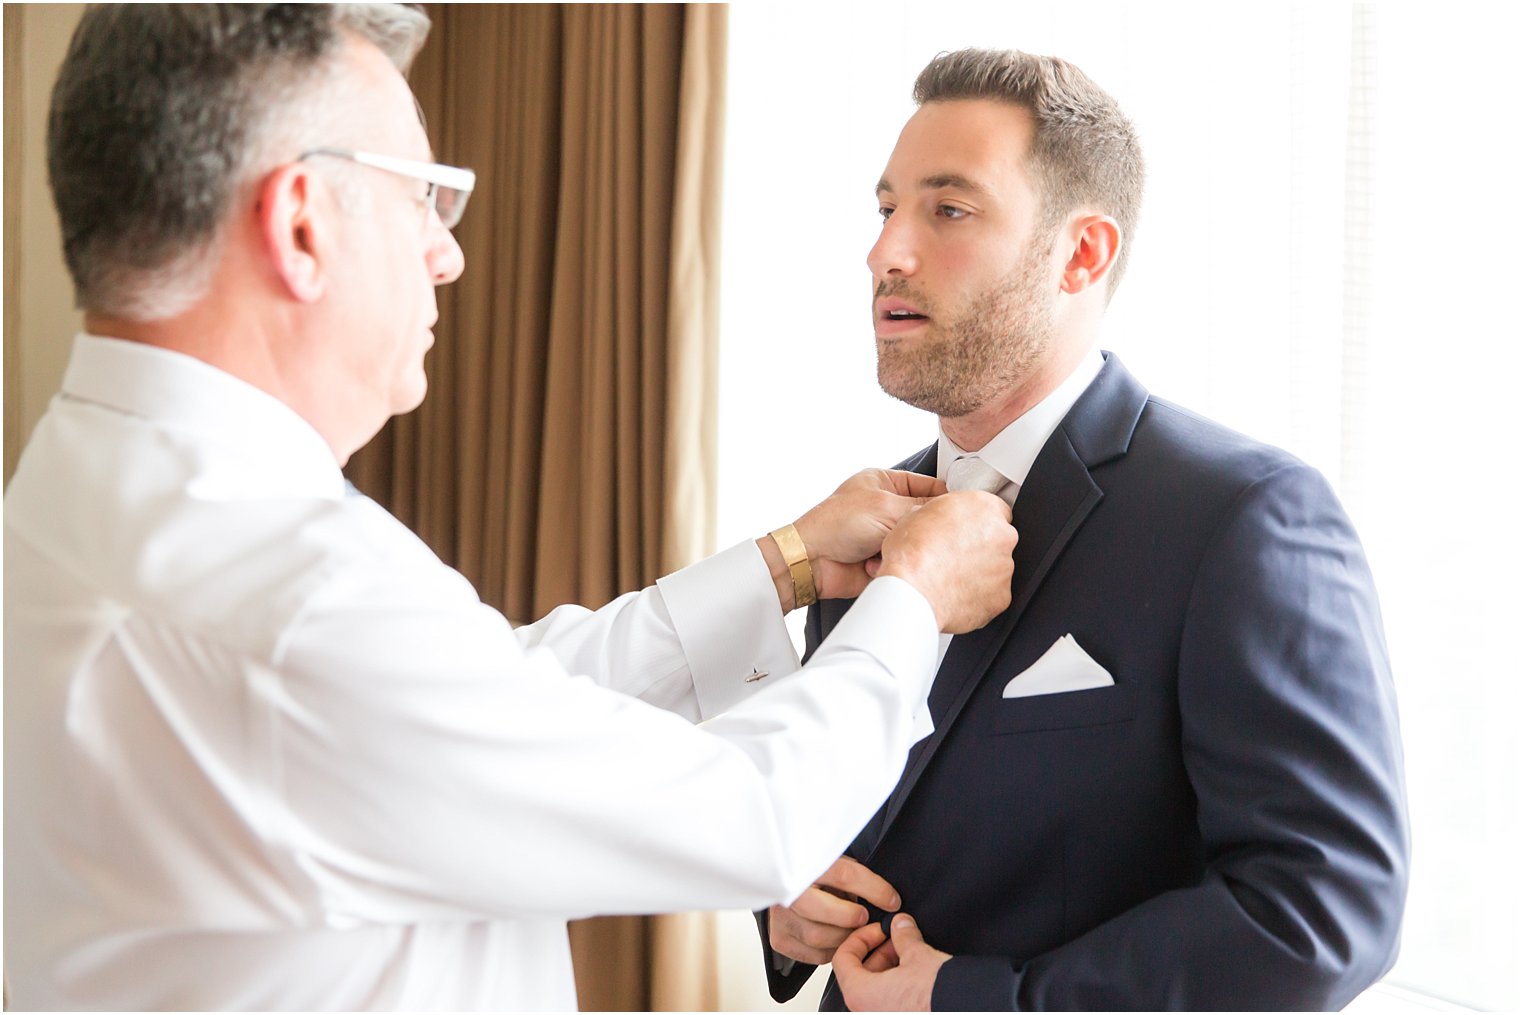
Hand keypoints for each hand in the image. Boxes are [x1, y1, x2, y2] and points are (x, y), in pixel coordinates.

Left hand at [763, 469, 946, 608]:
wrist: (811, 562)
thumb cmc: (836, 525)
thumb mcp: (887, 507)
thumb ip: (925, 508)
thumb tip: (955, 509)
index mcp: (886, 483)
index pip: (930, 485)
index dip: (946, 497)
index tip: (961, 509)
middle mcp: (887, 508)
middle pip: (924, 518)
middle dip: (920, 529)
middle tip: (920, 533)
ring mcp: (884, 535)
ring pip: (916, 543)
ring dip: (903, 548)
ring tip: (885, 548)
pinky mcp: (882, 559)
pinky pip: (904, 562)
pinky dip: (892, 563)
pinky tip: (875, 563)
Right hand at [768, 855, 901, 964]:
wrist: (781, 879)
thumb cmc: (813, 870)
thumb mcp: (834, 860)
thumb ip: (853, 875)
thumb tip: (886, 897)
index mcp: (805, 864)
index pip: (844, 876)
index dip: (874, 890)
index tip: (892, 900)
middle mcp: (789, 891)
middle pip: (826, 912)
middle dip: (853, 918)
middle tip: (867, 918)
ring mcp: (782, 917)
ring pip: (820, 937)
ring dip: (845, 937)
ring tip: (854, 929)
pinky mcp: (780, 938)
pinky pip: (814, 955)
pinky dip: (833, 950)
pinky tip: (837, 937)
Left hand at [833, 912, 949, 1011]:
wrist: (966, 1009)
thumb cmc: (936, 995)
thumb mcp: (918, 955)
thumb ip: (903, 936)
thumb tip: (901, 925)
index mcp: (860, 995)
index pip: (842, 959)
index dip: (860, 938)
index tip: (878, 930)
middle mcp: (866, 1011)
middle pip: (859, 974)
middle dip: (879, 952)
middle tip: (897, 940)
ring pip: (875, 989)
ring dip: (890, 967)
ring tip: (911, 954)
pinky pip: (888, 1000)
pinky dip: (898, 985)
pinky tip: (917, 973)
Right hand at [877, 490, 1015, 632]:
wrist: (911, 594)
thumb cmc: (911, 555)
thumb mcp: (915, 514)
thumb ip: (939, 514)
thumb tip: (936, 522)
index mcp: (984, 507)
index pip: (994, 509)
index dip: (976, 521)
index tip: (964, 530)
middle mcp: (1002, 535)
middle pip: (999, 538)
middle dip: (981, 546)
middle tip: (954, 555)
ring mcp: (1005, 568)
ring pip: (997, 568)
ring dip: (980, 571)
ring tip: (950, 578)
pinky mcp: (1002, 597)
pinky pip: (993, 594)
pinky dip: (978, 595)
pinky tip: (954, 594)